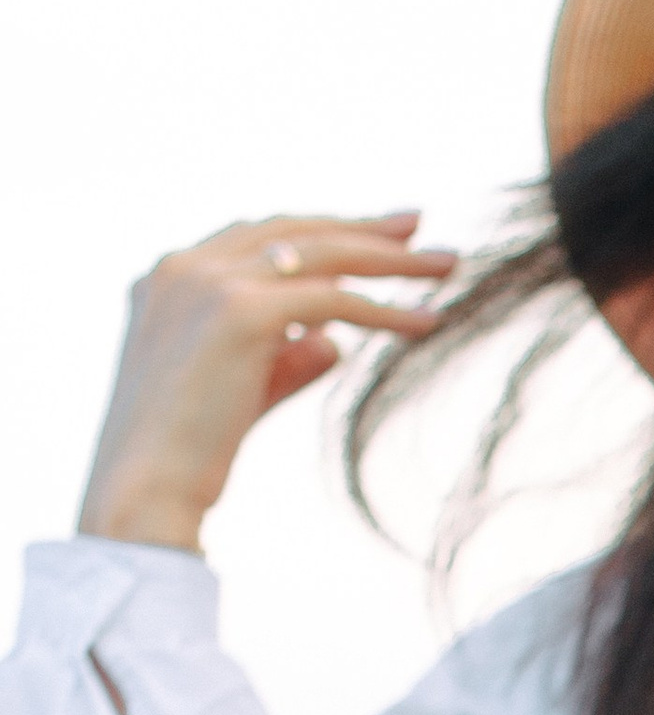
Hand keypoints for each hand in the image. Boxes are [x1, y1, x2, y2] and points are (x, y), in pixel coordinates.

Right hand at [77, 212, 456, 553]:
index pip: (261, 238)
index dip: (320, 234)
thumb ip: (284, 359)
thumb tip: (333, 342)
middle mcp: (186, 265)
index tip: (371, 235)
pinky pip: (333, 300)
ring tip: (447, 265)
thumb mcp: (241, 392)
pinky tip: (427, 322)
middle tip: (420, 227)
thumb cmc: (186, 456)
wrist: (145, 486)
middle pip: (294, 232)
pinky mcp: (242, 311)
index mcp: (172, 277)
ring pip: (321, 255)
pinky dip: (386, 310)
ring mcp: (210, 281)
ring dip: (390, 259)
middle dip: (361, 228)